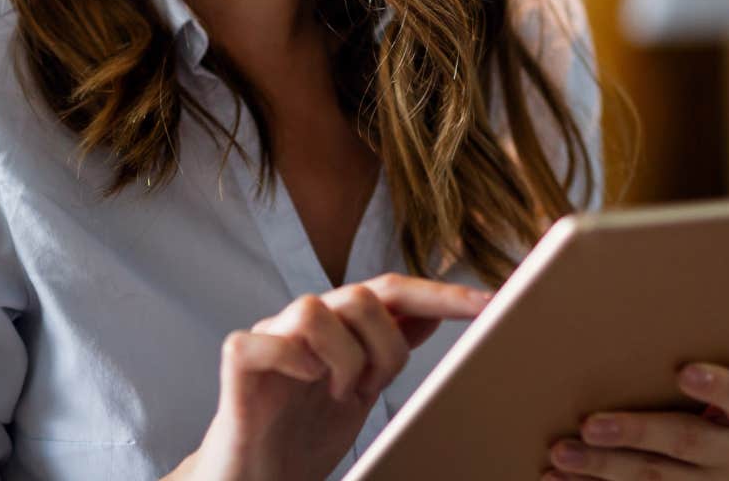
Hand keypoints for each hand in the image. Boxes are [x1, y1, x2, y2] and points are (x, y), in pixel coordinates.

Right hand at [170, 274, 489, 480]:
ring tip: (336, 394)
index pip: (393, 291)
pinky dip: (289, 360)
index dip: (441, 293)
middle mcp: (303, 323)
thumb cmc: (300, 436)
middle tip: (369, 390)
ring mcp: (268, 339)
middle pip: (358, 295)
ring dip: (340, 359)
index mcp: (338, 327)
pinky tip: (302, 383)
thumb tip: (429, 313)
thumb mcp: (360, 392)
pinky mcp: (237, 364)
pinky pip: (261, 342)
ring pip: (312, 310)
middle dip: (383, 348)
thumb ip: (387, 349)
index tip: (491, 303)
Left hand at [541, 363, 728, 479]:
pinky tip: (558, 476)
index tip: (684, 372)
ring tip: (562, 452)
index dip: (718, 385)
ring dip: (603, 467)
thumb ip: (670, 360)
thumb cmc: (689, 396)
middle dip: (635, 432)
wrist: (706, 453)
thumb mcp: (700, 379)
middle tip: (590, 425)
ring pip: (656, 479)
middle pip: (688, 441)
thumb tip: (606, 315)